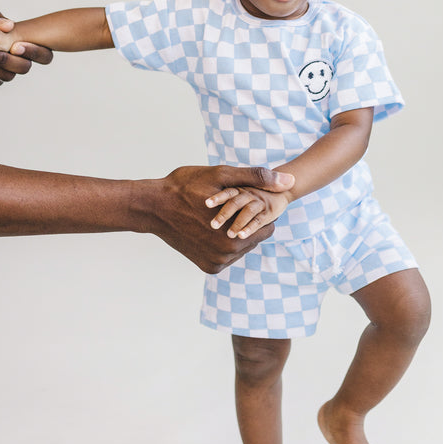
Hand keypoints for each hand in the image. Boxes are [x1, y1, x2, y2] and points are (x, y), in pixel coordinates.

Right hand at [139, 165, 294, 272]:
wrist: (153, 207)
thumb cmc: (186, 186)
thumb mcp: (221, 176)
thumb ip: (257, 178)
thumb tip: (289, 182)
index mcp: (235, 236)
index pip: (268, 226)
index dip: (259, 210)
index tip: (243, 199)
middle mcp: (227, 255)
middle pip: (255, 237)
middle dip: (248, 222)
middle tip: (229, 206)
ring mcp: (217, 263)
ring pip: (242, 246)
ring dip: (237, 232)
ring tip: (220, 216)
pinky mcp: (208, 267)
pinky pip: (229, 255)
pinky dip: (225, 242)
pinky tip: (212, 227)